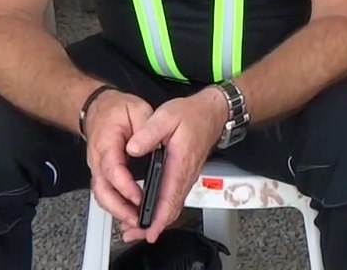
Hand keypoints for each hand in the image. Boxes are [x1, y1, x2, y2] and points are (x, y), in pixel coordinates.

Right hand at [84, 90, 153, 231]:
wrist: (98, 107)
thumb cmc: (117, 109)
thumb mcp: (137, 109)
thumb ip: (144, 127)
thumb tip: (142, 145)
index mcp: (106, 143)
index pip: (112, 169)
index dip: (125, 185)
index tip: (138, 197)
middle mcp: (98, 159)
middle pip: (102, 189)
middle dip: (119, 207)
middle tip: (136, 218)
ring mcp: (98, 167)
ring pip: (102, 194)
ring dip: (117, 210)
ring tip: (136, 221)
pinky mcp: (103, 172)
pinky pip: (106, 192)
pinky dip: (116, 205)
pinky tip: (130, 214)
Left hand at [120, 90, 227, 242]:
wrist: (213, 112)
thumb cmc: (192, 114)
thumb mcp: (166, 116)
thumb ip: (148, 132)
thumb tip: (132, 148)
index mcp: (181, 162)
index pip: (171, 196)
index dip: (160, 216)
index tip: (150, 230)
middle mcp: (186, 174)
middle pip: (173, 208)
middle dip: (155, 225)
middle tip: (135, 234)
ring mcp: (188, 176)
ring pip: (174, 205)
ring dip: (158, 219)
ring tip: (138, 229)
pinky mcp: (186, 174)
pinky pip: (176, 198)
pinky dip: (163, 210)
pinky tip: (152, 212)